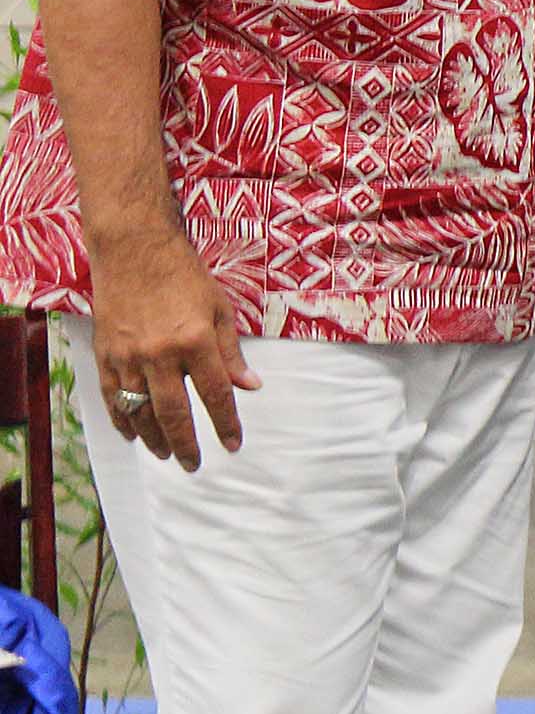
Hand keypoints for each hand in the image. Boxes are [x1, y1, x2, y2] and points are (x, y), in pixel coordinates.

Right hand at [88, 226, 259, 469]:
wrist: (134, 249)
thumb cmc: (184, 275)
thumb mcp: (219, 308)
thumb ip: (231, 352)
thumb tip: (250, 387)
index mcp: (195, 341)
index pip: (215, 394)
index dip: (226, 423)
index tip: (233, 444)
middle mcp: (160, 354)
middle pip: (174, 412)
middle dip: (186, 443)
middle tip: (194, 464)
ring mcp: (128, 356)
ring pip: (139, 411)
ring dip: (153, 437)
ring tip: (166, 453)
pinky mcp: (105, 353)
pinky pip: (111, 397)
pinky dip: (122, 420)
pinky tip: (133, 434)